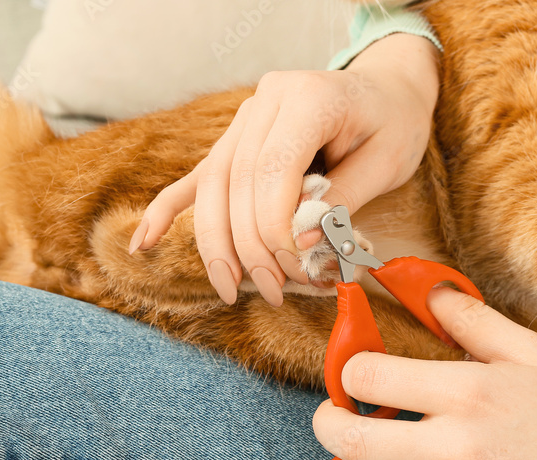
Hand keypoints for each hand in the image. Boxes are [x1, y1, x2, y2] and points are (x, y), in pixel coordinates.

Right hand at [128, 33, 440, 306]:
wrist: (387, 91)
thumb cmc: (393, 125)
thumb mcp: (386, 162)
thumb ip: (341, 201)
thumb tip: (297, 246)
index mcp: (307, 98)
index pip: (272, 171)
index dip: (277, 228)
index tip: (299, 269)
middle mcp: (266, 101)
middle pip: (237, 184)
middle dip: (252, 248)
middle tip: (277, 292)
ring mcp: (245, 119)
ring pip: (211, 188)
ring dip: (217, 246)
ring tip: (232, 290)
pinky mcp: (236, 139)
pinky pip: (196, 178)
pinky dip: (167, 211)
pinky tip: (143, 244)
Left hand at [313, 288, 536, 459]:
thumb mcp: (532, 353)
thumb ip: (471, 321)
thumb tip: (425, 293)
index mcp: (470, 393)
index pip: (367, 378)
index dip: (349, 369)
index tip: (356, 370)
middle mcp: (458, 449)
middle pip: (348, 439)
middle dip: (328, 421)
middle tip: (335, 413)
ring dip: (372, 458)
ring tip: (398, 442)